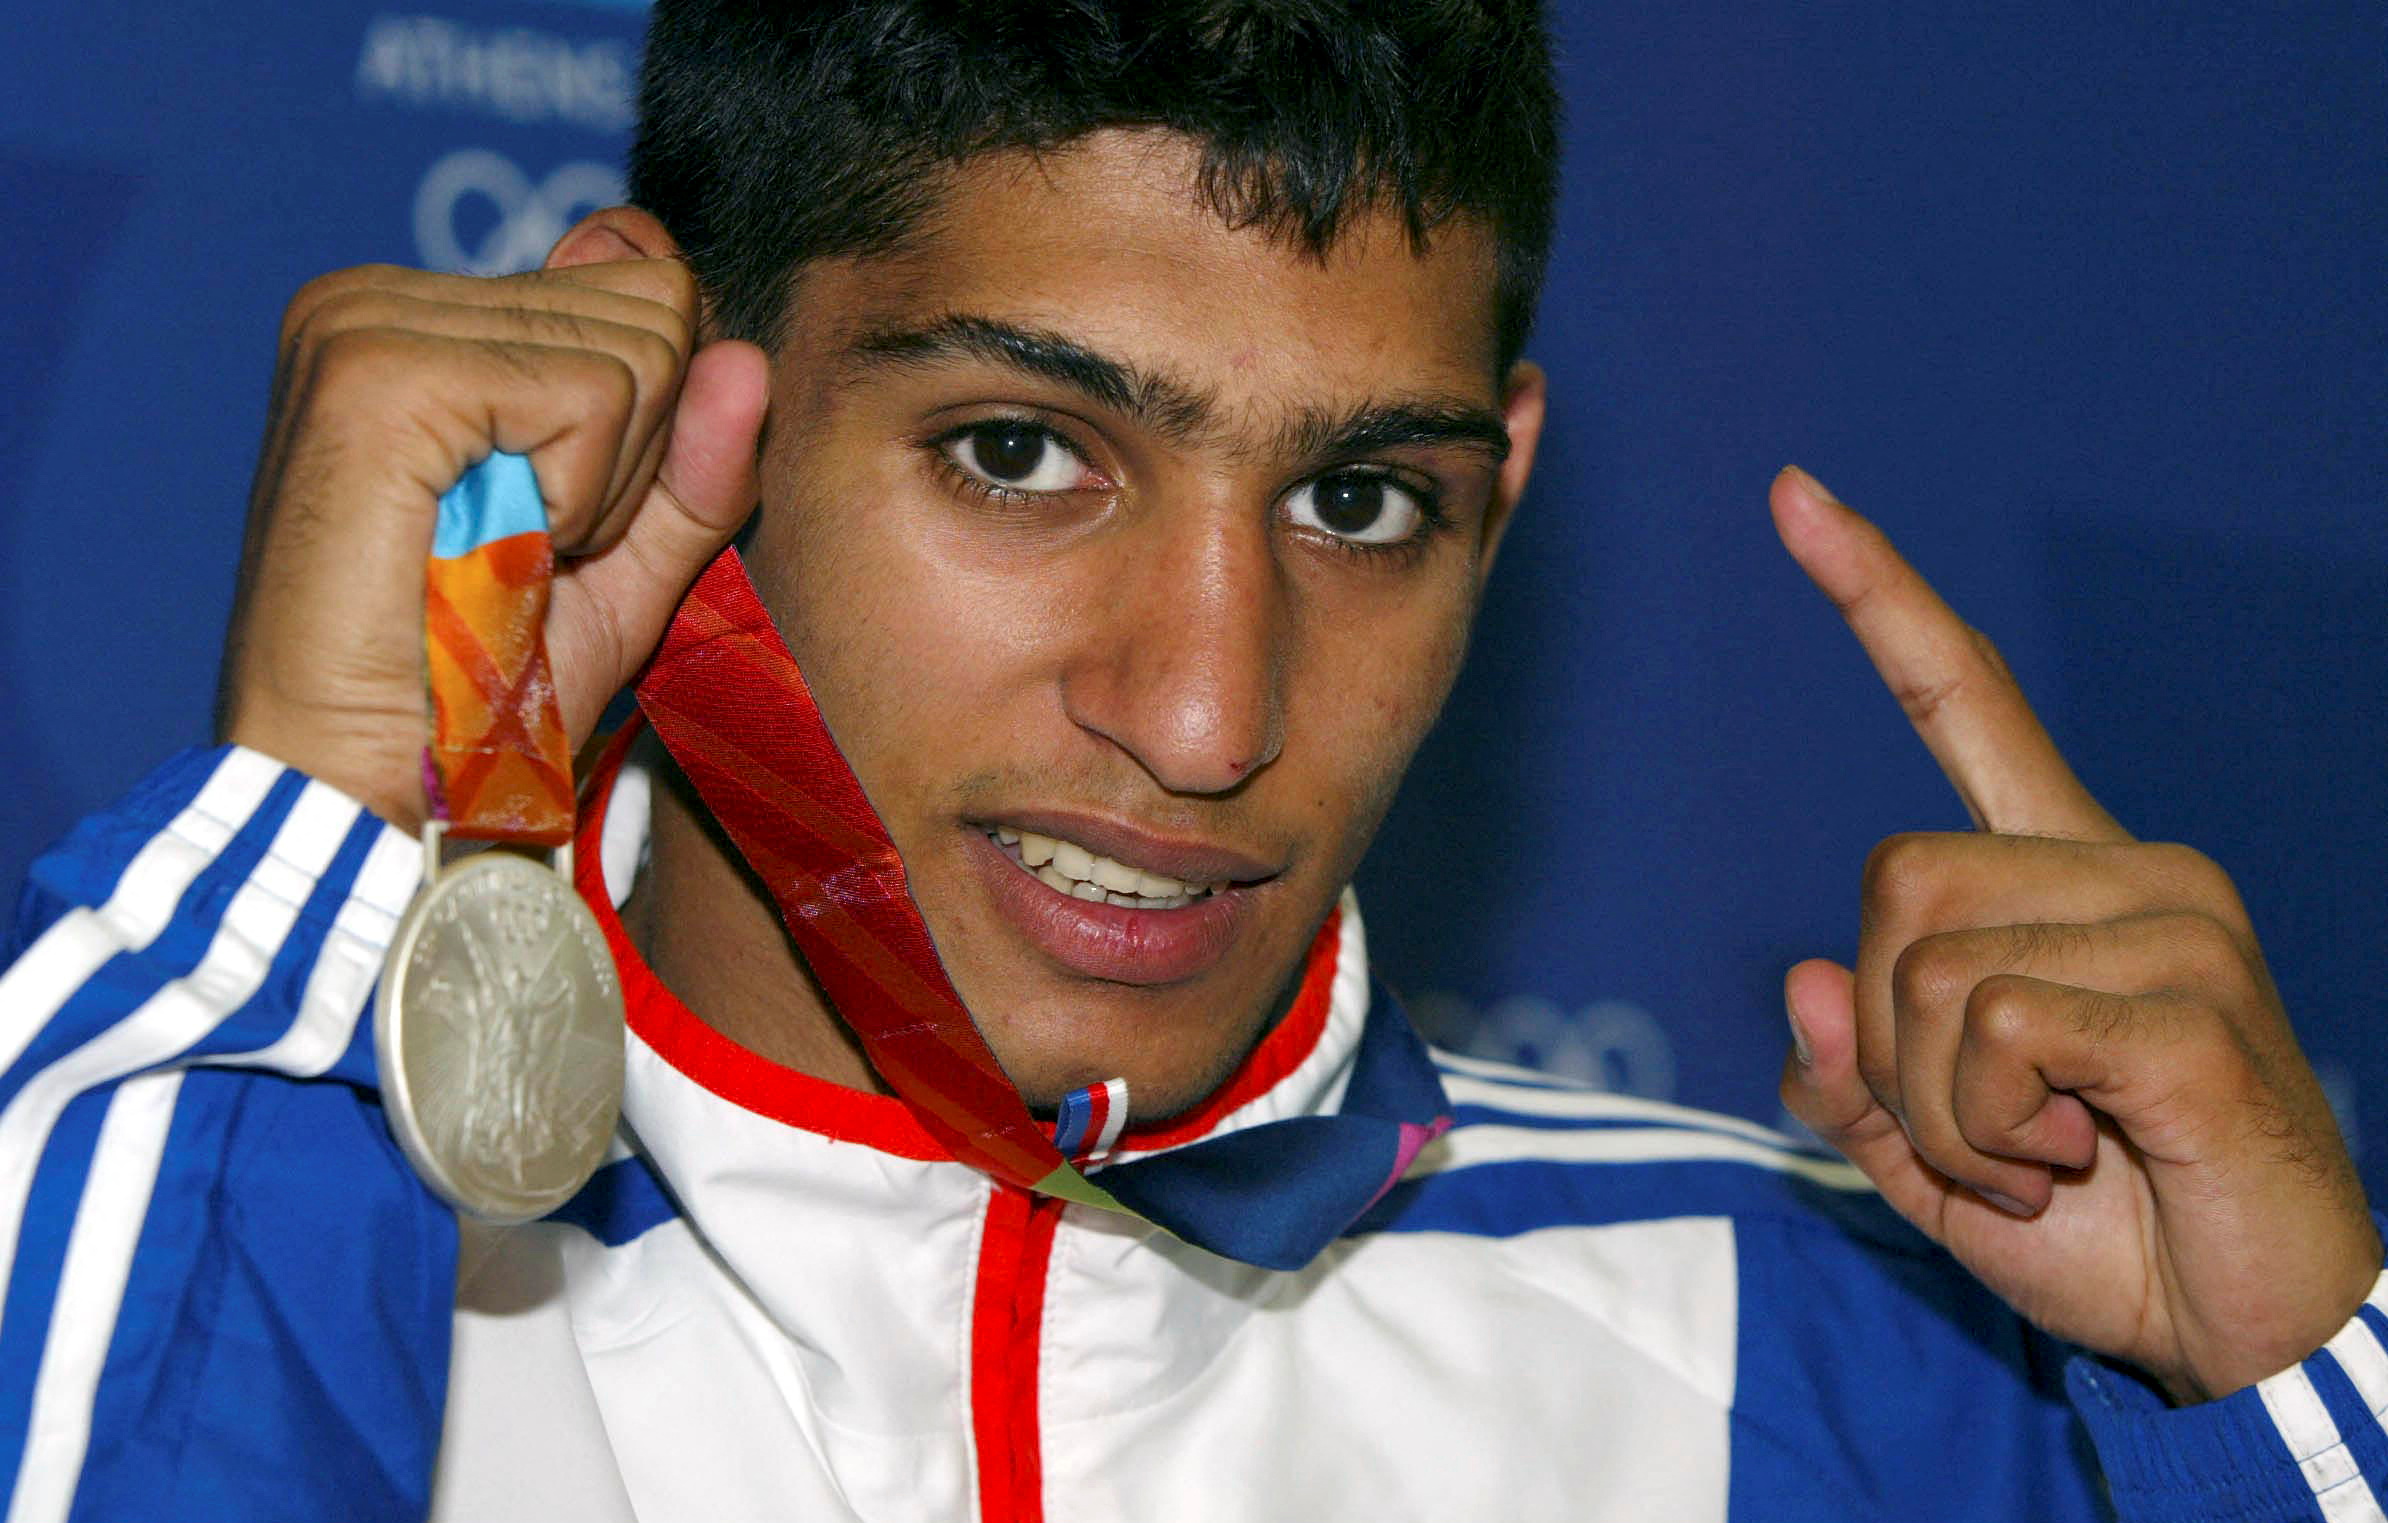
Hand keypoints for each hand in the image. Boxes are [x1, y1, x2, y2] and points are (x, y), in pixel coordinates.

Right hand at [216, 249, 768, 829]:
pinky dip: (579, 498)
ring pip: (634, 352)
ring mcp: (370, 325)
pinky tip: (496, 553)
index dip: (652, 435)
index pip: (645, 289)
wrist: (381, 792)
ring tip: (501, 561)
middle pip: (653, 311)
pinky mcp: (380, 373)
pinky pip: (591, 395)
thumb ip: (696, 461)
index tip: (561, 530)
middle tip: (531, 555)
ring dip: (601, 494)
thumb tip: (745, 351)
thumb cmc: (486, 697)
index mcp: (427, 322)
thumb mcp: (631, 566)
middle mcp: (384, 300)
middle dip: (633, 463)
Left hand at [1771, 465, 2377, 1403]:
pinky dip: (1984, 1127)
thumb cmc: (2109, 1234)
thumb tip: (1802, 981)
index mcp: (2070, 879)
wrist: (2251, 1339)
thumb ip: (1861, 1079)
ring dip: (1939, 1103)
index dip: (1879, 601)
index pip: (1967, 702)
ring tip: (2044, 1154)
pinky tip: (2072, 1163)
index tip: (1793, 496)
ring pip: (1925, 965)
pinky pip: (1991, 1025)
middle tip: (1989, 1131)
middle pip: (1890, 880)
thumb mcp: (1941, 1162)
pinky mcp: (2192, 1003)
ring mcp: (2176, 924)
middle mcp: (2132, 867)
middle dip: (1891, 1040)